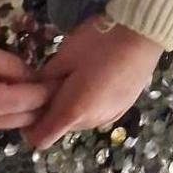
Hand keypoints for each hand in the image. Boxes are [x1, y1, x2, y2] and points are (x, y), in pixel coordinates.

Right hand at [0, 29, 52, 139]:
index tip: (65, 79)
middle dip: (43, 104)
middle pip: (25, 119)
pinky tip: (12, 94)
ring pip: (10, 123)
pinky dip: (7, 111)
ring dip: (26, 109)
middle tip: (57, 84)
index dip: (51, 90)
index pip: (32, 101)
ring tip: (38, 88)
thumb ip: (10, 65)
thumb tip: (33, 75)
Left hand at [23, 15, 163, 150]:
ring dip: (72, 105)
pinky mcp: (123, 108)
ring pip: (79, 120)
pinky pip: (97, 113)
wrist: (144, 34)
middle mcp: (91, 122)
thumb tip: (32, 89)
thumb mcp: (64, 55)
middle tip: (54, 79)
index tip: (29, 101)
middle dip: (51, 109)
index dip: (28, 124)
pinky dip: (90, 102)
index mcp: (72, 111)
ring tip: (78, 74)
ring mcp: (110, 117)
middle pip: (60, 127)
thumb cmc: (99, 42)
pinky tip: (98, 76)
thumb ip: (44, 78)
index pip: (39, 138)